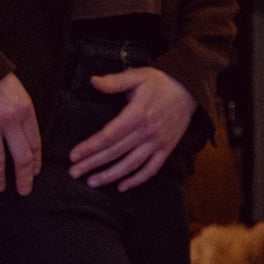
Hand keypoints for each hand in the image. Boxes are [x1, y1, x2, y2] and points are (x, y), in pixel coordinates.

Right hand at [0, 73, 40, 194]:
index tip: (35, 172)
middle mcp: (10, 120)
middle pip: (21, 156)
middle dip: (24, 177)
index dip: (36, 160)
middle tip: (24, 191)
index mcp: (25, 110)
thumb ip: (20, 111)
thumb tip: (23, 134)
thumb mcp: (15, 89)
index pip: (35, 142)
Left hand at [69, 68, 194, 191]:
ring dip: (111, 175)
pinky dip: (137, 180)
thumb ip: (114, 81)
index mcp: (137, 114)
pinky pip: (151, 169)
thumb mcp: (138, 76)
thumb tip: (93, 81)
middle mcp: (147, 132)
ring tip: (92, 182)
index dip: (90, 146)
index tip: (74, 155)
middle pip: (115, 152)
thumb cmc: (161, 82)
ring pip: (131, 164)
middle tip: (74, 172)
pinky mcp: (166, 149)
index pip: (109, 135)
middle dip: (93, 163)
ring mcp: (157, 143)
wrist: (190, 89)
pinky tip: (122, 187)